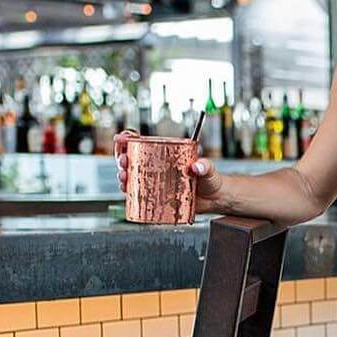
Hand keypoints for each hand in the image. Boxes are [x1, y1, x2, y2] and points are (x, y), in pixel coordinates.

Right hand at [113, 129, 228, 212]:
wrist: (215, 198)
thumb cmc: (210, 179)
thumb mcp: (208, 169)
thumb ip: (205, 166)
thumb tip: (197, 166)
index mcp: (163, 154)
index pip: (140, 143)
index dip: (127, 139)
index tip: (122, 137)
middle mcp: (155, 168)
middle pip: (130, 160)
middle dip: (121, 158)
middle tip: (123, 160)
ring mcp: (154, 183)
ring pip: (130, 178)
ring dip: (122, 176)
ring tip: (124, 177)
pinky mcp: (156, 198)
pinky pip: (138, 196)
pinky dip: (130, 194)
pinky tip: (127, 193)